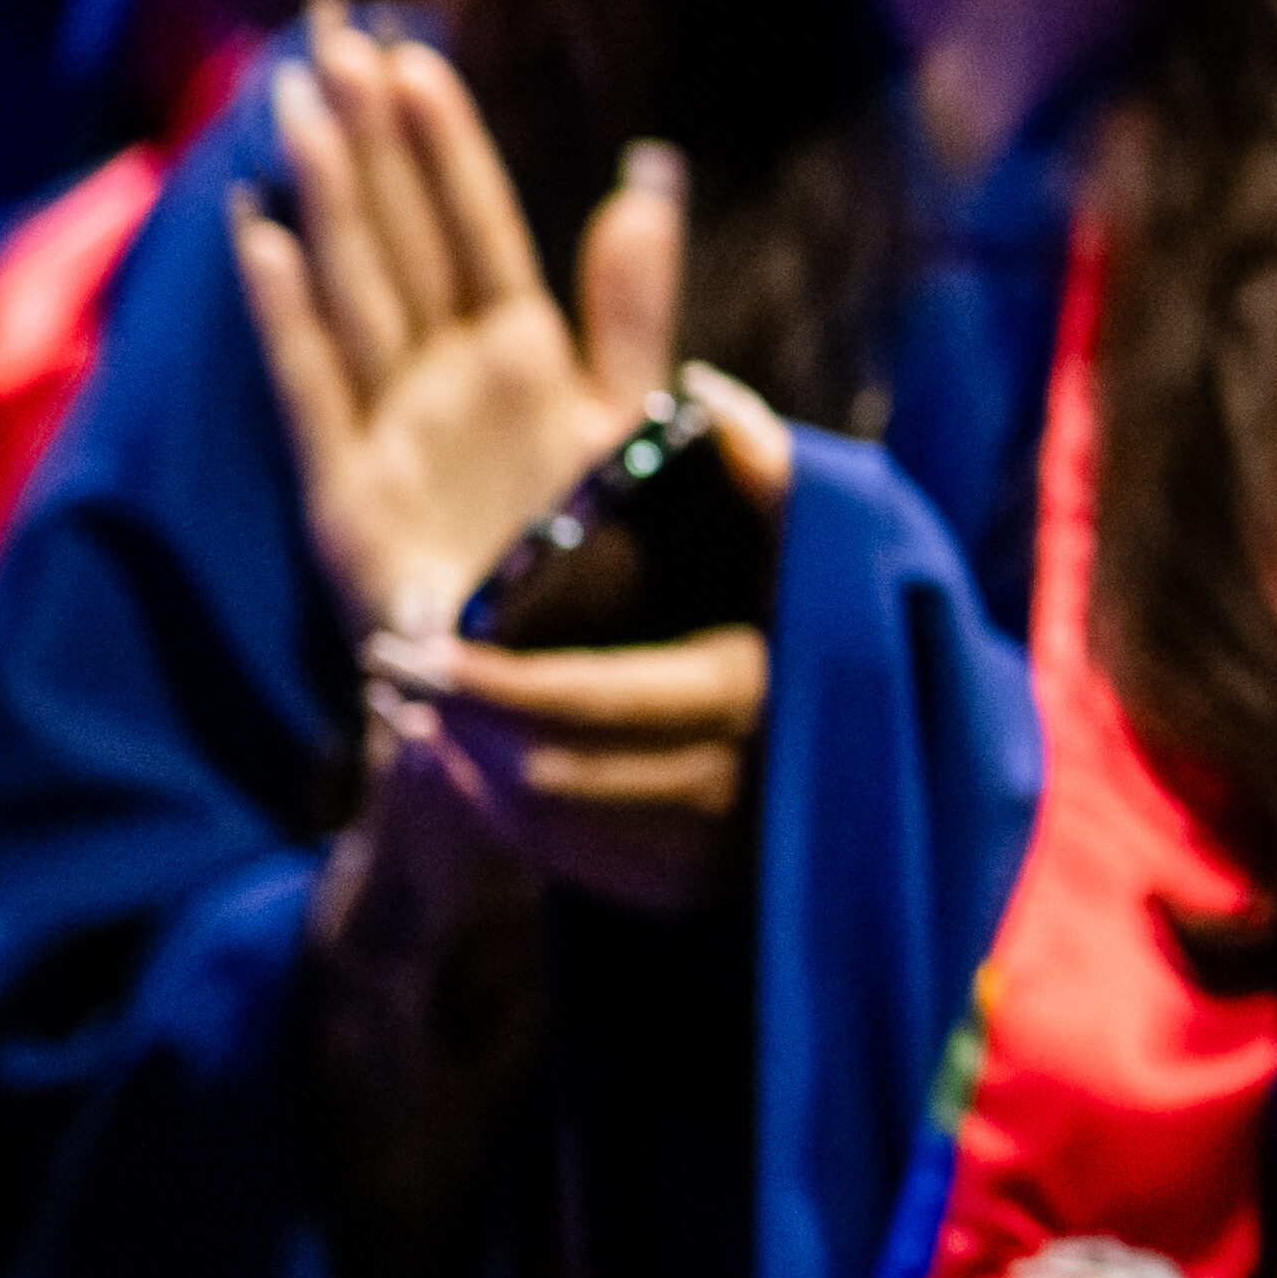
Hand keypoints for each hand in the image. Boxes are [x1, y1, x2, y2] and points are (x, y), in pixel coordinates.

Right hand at [232, 8, 689, 643]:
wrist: (557, 699)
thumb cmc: (597, 567)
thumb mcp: (632, 423)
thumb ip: (630, 309)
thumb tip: (647, 184)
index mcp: (519, 360)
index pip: (474, 227)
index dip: (443, 145)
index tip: (410, 55)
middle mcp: (444, 384)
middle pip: (400, 238)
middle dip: (366, 140)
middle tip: (329, 35)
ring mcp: (391, 434)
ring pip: (353, 290)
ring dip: (324, 196)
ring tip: (291, 102)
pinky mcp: (349, 500)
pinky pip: (314, 388)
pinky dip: (285, 314)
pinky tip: (259, 233)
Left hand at [355, 383, 779, 923]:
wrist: (885, 736)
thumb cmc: (816, 604)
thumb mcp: (803, 528)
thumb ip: (763, 462)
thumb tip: (705, 394)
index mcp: (748, 689)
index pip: (585, 703)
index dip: (485, 685)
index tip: (404, 647)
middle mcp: (736, 784)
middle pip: (551, 773)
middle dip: (458, 724)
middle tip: (391, 673)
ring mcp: (717, 848)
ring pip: (551, 823)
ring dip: (471, 771)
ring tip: (419, 709)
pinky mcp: (697, 883)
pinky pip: (573, 863)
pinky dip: (508, 816)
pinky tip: (470, 763)